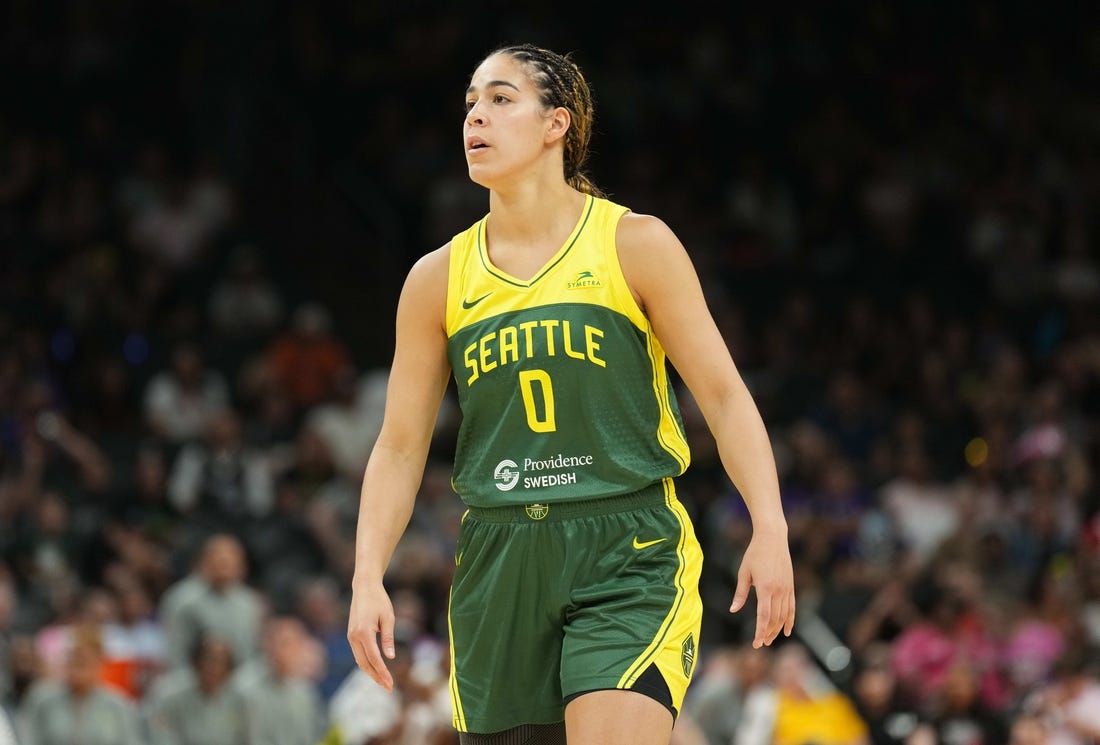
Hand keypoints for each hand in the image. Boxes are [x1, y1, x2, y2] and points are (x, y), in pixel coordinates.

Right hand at [347, 581, 396, 689]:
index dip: (383, 672)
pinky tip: (376, 669)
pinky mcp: (351, 635)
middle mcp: (354, 636)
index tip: (391, 683)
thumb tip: (390, 658)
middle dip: (376, 677)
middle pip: (364, 663)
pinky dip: (367, 663)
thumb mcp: (388, 618)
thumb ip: (388, 638)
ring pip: (359, 660)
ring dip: (371, 672)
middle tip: (389, 687)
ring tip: (383, 682)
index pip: (374, 658)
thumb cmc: (379, 600)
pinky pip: (358, 654)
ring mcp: (350, 636)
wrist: (364, 587)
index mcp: (364, 632)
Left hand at [729, 531, 795, 647]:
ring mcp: (786, 588)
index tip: (756, 643)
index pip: (763, 616)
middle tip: (760, 643)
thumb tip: (733, 610)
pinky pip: (792, 607)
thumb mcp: (743, 572)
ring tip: (769, 639)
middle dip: (767, 633)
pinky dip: (790, 620)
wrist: (773, 538)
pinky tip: (787, 631)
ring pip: (784, 615)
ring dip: (777, 629)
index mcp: (765, 588)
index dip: (759, 631)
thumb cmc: (755, 554)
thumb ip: (740, 593)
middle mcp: (778, 590)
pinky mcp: (791, 586)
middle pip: (774, 619)